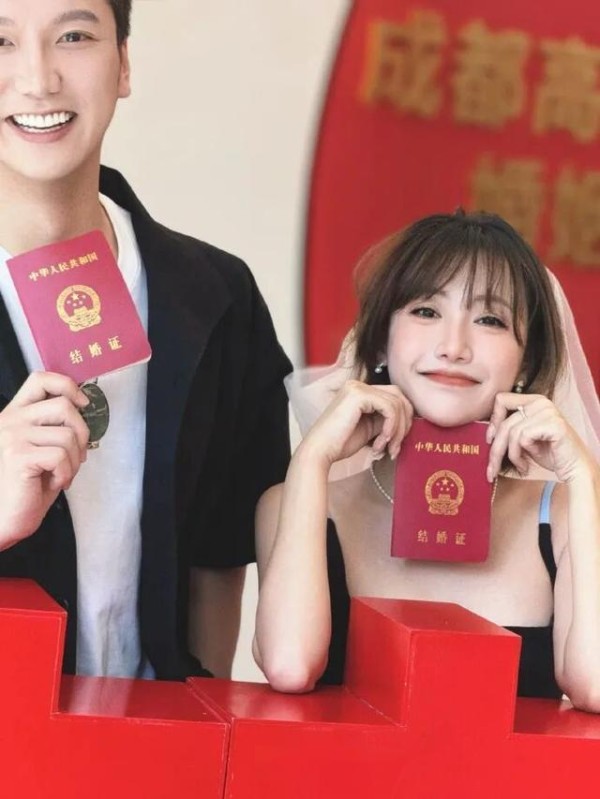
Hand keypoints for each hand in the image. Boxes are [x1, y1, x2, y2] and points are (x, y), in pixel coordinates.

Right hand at [0, 372, 89, 548]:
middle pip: (63, 406)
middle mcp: (10, 420)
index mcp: (15, 414)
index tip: (84, 404)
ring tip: (62, 475)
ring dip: (74, 460)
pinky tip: (55, 483)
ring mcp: (12, 436)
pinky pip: (61, 456)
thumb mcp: (41, 449)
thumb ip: (55, 427)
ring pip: (67, 435)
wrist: (4, 519)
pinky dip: (66, 473)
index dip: (68, 386)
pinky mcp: (18, 456)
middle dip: (82, 432)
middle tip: (78, 455)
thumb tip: (85, 411)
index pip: (41, 379)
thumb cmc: (26, 487)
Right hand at [297, 379, 412, 466]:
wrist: (320, 452)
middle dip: (405, 423)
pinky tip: (381, 442)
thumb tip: (409, 419)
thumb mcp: (370, 428)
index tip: (398, 442)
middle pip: (399, 396)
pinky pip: (389, 408)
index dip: (403, 419)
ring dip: (397, 430)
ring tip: (387, 448)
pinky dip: (391, 427)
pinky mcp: (358, 395)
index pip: (394, 397)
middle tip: (396, 447)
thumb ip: (385, 419)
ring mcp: (357, 387)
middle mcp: (358, 385)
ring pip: (397, 403)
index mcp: (360, 391)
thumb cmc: (340, 444)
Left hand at [487, 392, 590, 482]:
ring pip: (511, 432)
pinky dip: (519, 456)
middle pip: (504, 422)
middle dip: (495, 449)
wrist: (574, 469)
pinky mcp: (553, 424)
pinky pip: (522, 438)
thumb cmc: (550, 454)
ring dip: (511, 455)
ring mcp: (548, 412)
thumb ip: (509, 429)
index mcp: (533, 401)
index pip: (501, 399)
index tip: (489, 440)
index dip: (492, 420)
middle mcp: (541, 402)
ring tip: (519, 467)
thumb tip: (486, 432)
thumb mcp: (525, 438)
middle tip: (491, 469)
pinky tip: (526, 466)